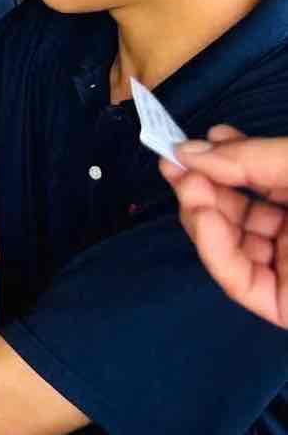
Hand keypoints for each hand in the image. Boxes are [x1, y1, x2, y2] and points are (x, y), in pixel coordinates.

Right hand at [161, 125, 287, 328]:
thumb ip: (250, 159)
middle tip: (173, 165)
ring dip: (199, 213)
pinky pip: (238, 280)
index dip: (221, 159)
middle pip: (234, 210)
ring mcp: (287, 270)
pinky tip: (202, 220)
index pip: (254, 178)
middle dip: (200, 185)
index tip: (188, 144)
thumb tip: (186, 150)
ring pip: (227, 243)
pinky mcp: (282, 306)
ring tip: (186, 186)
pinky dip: (213, 250)